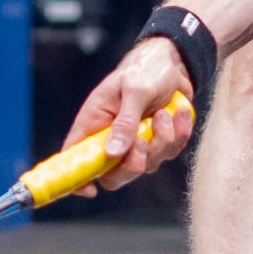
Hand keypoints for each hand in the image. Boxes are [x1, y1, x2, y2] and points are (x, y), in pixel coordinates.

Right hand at [62, 38, 197, 196]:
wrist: (173, 64)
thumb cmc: (145, 70)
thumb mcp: (134, 90)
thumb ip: (125, 121)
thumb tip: (112, 153)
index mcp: (93, 124)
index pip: (74, 158)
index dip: (76, 178)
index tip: (90, 190)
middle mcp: (111, 138)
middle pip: (113, 175)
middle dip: (133, 164)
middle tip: (144, 139)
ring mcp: (135, 143)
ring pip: (146, 165)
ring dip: (161, 140)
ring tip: (164, 112)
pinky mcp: (157, 143)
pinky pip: (169, 153)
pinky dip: (178, 134)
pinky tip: (178, 112)